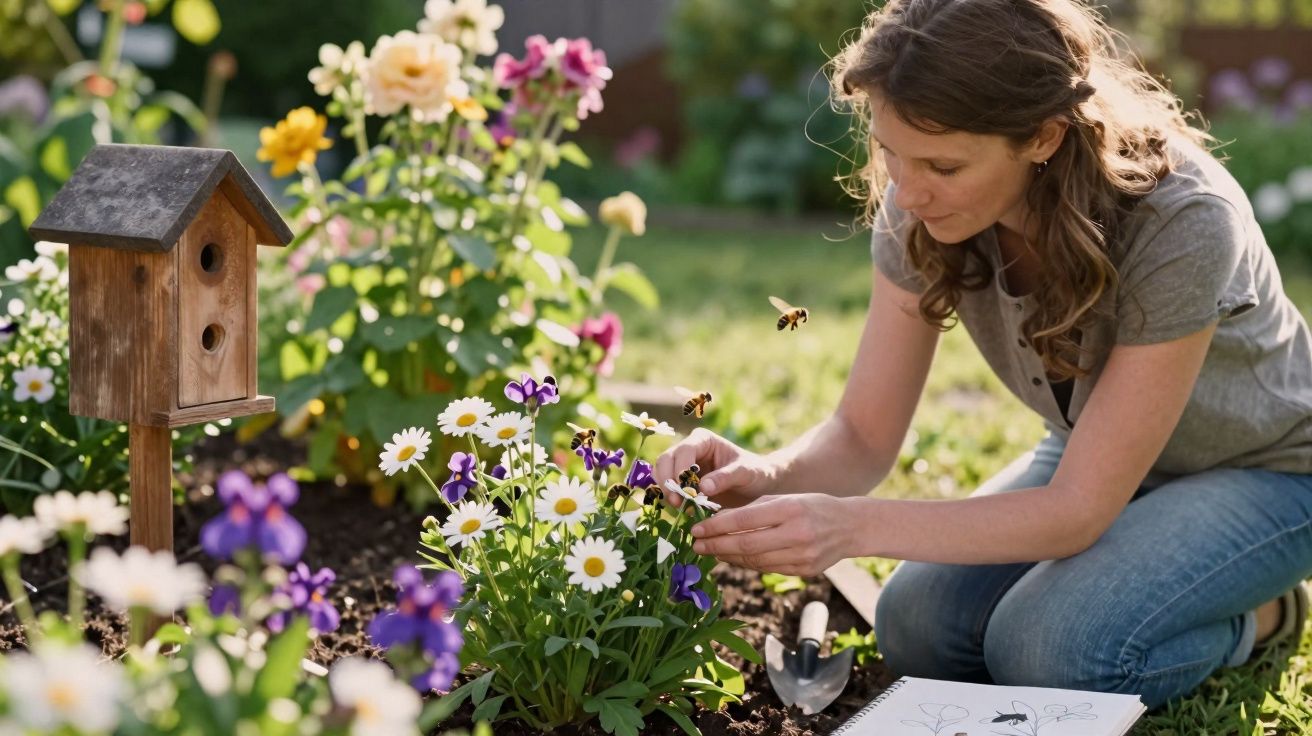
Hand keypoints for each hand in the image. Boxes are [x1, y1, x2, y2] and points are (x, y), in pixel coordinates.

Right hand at [654, 428, 776, 508]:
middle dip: (668, 481)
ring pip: (661, 474)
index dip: (680, 469)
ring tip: (681, 507)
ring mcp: (682, 466)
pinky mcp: (681, 483)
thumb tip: (703, 488)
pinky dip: (670, 499)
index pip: (683, 450)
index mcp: (703, 440)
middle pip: (665, 460)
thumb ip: (726, 477)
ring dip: (667, 491)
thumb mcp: (746, 472)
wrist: (758, 485)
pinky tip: (682, 510)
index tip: (687, 491)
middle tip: (677, 502)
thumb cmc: (755, 472)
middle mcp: (688, 450)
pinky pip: (667, 489)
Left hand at [688, 494, 852, 575]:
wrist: (851, 526)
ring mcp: (802, 555)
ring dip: (728, 557)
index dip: (716, 526)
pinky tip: (732, 558)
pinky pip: (767, 568)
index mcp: (790, 509)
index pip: (744, 520)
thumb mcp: (785, 498)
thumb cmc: (812, 506)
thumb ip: (753, 510)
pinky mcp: (804, 571)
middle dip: (716, 545)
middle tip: (695, 544)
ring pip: (755, 560)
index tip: (696, 529)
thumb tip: (718, 521)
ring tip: (710, 551)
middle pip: (746, 544)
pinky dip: (746, 563)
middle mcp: (797, 534)